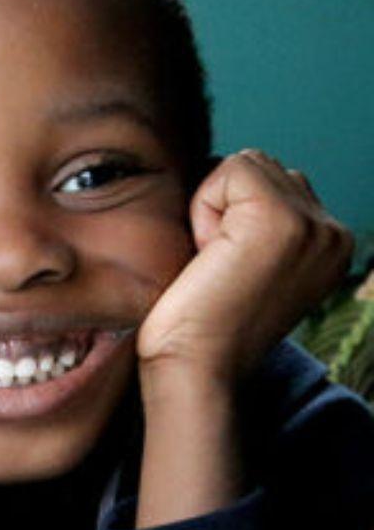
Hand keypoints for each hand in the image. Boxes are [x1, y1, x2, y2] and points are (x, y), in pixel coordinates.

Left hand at [138, 149, 351, 388]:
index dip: (230, 212)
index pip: (274, 180)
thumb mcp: (247, 261)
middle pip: (261, 165)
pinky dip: (204, 205)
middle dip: (223, 203)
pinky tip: (208, 252)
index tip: (228, 267)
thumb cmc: (199, 319)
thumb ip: (257, 220)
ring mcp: (315, 225)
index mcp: (331, 243)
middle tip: (217, 263)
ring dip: (212, 205)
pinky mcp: (282, 220)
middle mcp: (334, 232)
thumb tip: (231, 168)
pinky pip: (231, 168)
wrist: (195, 365)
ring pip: (246, 163)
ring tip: (214, 259)